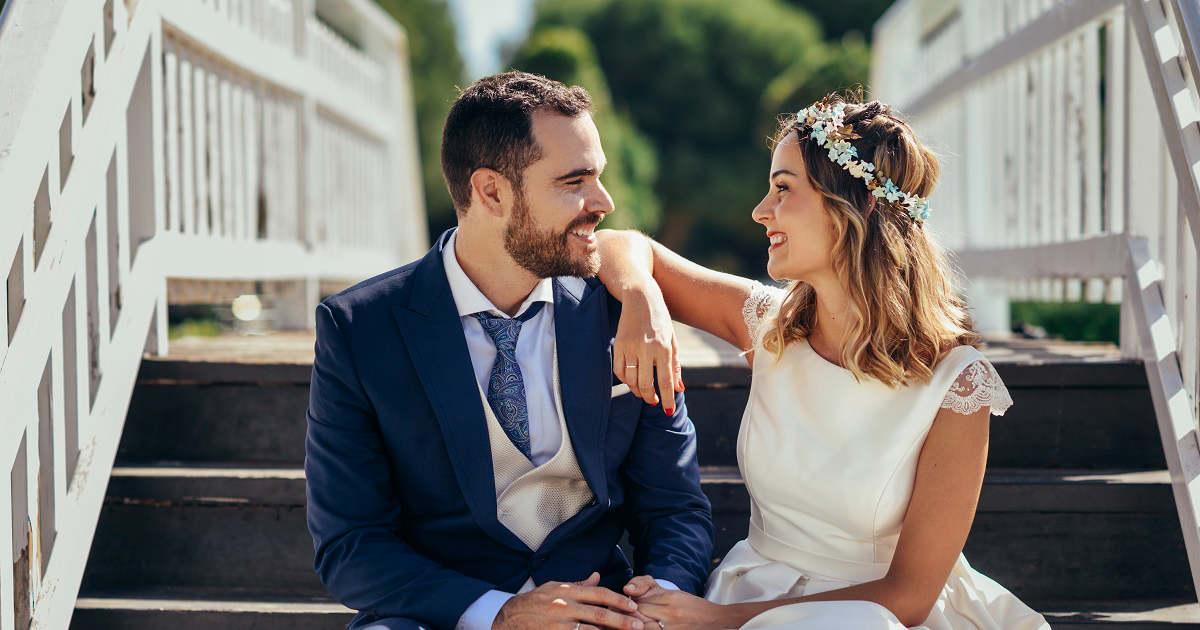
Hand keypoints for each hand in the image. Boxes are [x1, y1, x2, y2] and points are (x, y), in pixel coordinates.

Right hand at [493, 572, 644, 629]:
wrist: (507, 620)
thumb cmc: (532, 604)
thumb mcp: (553, 588)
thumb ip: (577, 584)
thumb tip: (597, 577)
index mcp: (567, 591)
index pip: (599, 594)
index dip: (618, 601)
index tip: (633, 607)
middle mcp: (565, 606)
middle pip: (600, 614)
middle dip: (622, 621)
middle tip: (639, 625)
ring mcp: (560, 625)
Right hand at [613, 288, 683, 412]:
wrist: (640, 297)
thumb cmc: (661, 320)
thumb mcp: (673, 340)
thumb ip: (675, 366)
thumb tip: (678, 389)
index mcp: (664, 347)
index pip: (666, 380)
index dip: (667, 398)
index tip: (668, 410)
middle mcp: (646, 348)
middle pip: (646, 384)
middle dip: (650, 397)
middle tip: (654, 401)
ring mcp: (630, 347)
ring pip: (631, 380)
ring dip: (638, 391)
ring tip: (644, 393)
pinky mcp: (618, 345)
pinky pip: (620, 370)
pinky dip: (626, 380)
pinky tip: (632, 381)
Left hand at [625, 576, 727, 629]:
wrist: (717, 620)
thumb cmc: (694, 607)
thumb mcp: (676, 595)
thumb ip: (655, 593)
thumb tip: (632, 593)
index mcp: (670, 597)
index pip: (641, 601)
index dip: (629, 606)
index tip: (621, 608)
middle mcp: (670, 612)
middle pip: (639, 613)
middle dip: (629, 617)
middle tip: (620, 620)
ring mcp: (672, 627)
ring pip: (643, 626)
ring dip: (635, 626)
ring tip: (628, 625)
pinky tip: (642, 629)